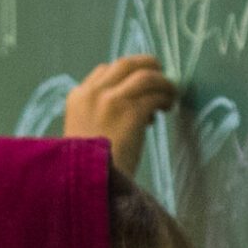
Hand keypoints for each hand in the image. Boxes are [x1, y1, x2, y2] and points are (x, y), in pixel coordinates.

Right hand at [61, 54, 178, 176]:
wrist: (87, 182)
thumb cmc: (87, 165)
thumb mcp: (83, 131)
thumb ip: (99, 113)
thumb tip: (131, 105)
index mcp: (78, 97)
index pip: (104, 71)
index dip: (124, 75)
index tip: (136, 87)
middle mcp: (93, 93)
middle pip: (126, 64)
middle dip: (147, 65)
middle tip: (160, 76)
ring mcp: (112, 100)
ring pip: (145, 76)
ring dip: (162, 82)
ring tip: (170, 95)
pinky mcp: (131, 112)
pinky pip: (156, 94)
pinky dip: (166, 97)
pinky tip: (168, 107)